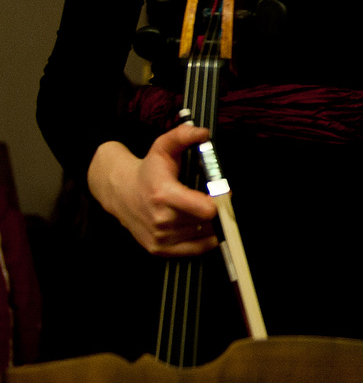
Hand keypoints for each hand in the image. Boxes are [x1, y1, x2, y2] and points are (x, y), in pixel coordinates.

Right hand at [85, 127, 218, 256]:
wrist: (119, 191)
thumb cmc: (148, 170)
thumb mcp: (163, 147)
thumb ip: (183, 135)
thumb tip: (203, 132)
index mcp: (164, 194)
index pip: (205, 209)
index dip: (221, 201)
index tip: (224, 193)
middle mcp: (161, 220)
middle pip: (208, 222)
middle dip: (217, 211)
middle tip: (217, 201)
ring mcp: (159, 237)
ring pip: (204, 235)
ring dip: (210, 225)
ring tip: (203, 211)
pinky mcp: (158, 250)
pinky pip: (195, 250)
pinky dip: (204, 240)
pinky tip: (201, 226)